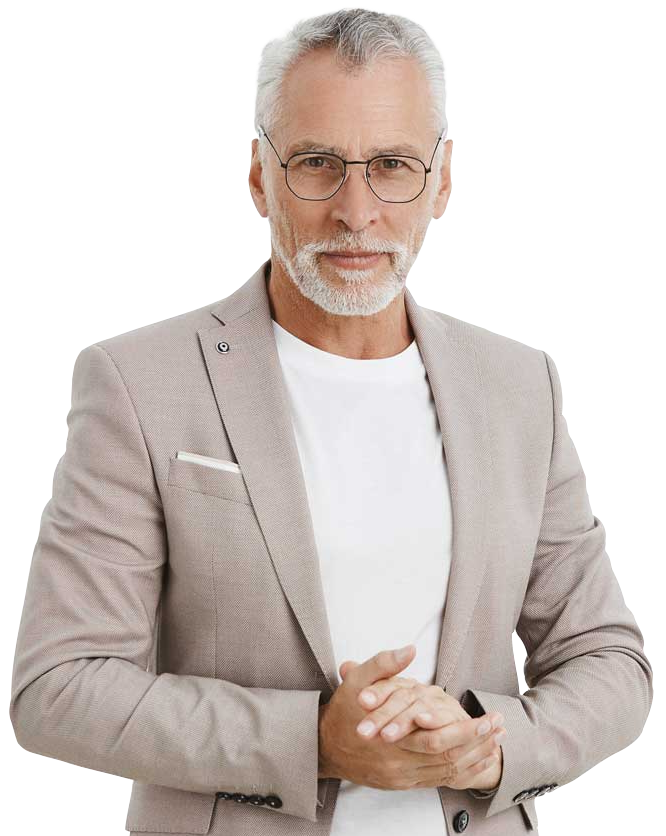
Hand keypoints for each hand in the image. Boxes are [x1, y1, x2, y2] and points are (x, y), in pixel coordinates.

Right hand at [340, 648, 504, 792]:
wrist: (325, 746)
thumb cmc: (343, 712)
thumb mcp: (357, 682)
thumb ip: (384, 664)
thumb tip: (410, 649)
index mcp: (390, 739)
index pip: (438, 739)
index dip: (467, 730)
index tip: (488, 717)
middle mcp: (399, 764)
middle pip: (449, 759)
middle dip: (479, 743)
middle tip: (500, 727)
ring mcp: (402, 777)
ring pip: (447, 773)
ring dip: (476, 757)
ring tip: (497, 741)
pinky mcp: (403, 783)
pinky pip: (439, 781)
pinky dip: (462, 771)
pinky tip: (477, 759)